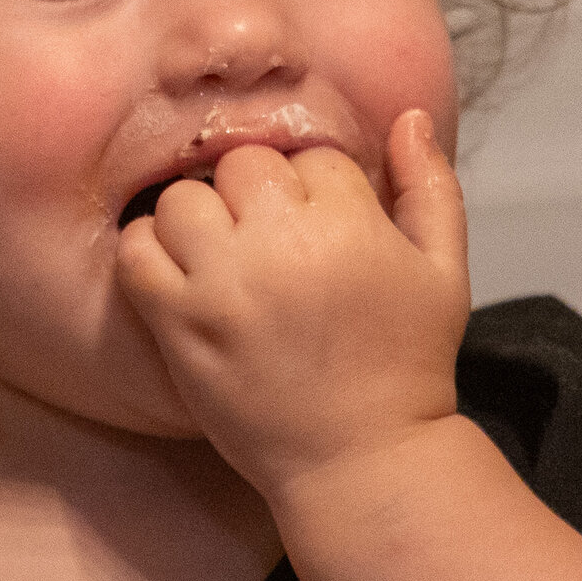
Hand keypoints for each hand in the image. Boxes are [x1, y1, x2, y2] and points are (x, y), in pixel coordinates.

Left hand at [116, 109, 470, 501]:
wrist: (360, 462)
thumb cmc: (406, 368)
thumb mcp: (445, 273)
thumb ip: (431, 186)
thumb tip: (409, 118)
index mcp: (350, 224)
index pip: (311, 155)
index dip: (315, 188)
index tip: (319, 229)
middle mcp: (282, 245)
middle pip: (243, 164)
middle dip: (256, 193)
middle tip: (269, 239)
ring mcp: (224, 284)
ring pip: (182, 197)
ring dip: (199, 218)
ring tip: (223, 255)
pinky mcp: (180, 324)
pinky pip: (137, 252)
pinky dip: (148, 252)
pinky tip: (180, 274)